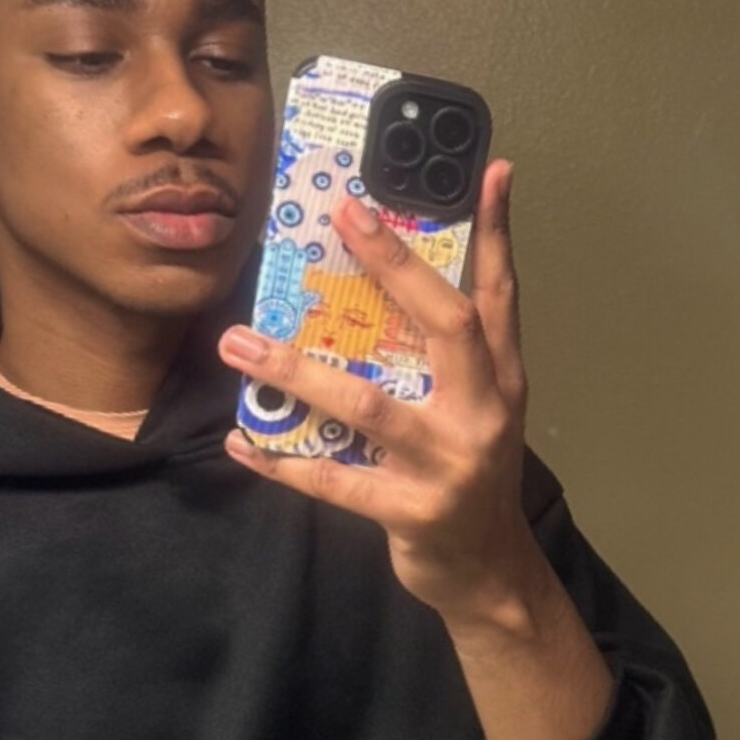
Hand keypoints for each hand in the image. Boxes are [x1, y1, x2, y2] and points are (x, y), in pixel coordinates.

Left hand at [218, 159, 538, 625]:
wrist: (488, 570)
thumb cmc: (469, 475)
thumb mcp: (477, 408)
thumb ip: (448, 355)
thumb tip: (395, 290)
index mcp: (501, 379)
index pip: (500, 293)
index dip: (496, 232)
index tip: (487, 169)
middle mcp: (482, 411)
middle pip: (444, 324)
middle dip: (394, 265)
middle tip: (344, 213)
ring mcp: (448, 464)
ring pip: (368, 404)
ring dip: (297, 370)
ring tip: (238, 341)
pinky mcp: (411, 511)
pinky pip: (334, 480)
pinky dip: (282, 462)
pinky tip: (241, 442)